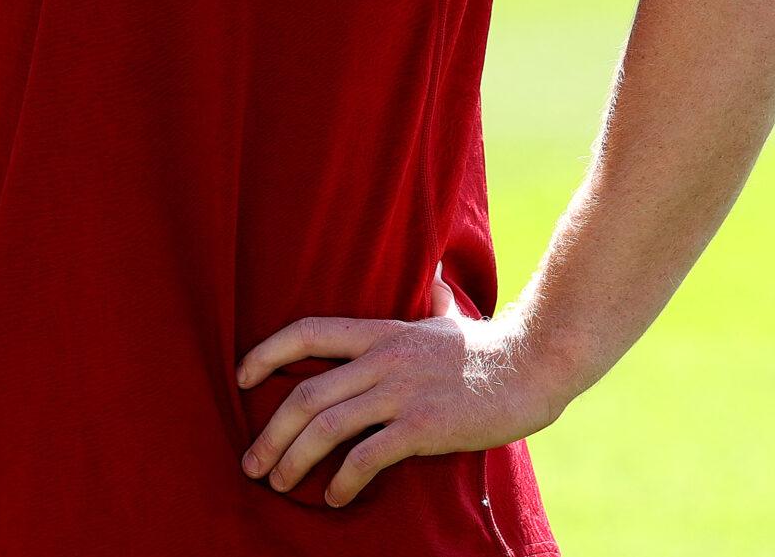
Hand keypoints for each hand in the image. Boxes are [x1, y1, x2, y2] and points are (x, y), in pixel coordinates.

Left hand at [235, 270, 567, 507]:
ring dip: (294, 461)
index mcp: (380, 332)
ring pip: (326, 427)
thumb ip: (432, 300)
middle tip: (252, 463)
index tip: (240, 378)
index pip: (307, 331)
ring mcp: (401, 392)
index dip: (266, 352)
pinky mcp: (423, 427)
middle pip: (305, 393)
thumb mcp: (448, 317)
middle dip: (270, 433)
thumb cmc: (488, 348)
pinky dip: (343, 480)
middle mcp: (381, 359)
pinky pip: (367, 456)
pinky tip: (335, 497)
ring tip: (279, 484)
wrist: (534, 365)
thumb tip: (434, 277)